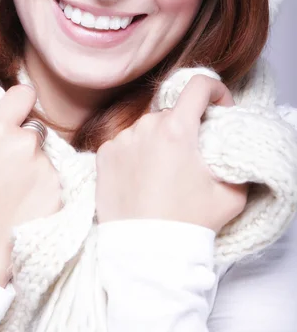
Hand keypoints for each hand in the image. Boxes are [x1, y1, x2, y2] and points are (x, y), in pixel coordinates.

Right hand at [0, 67, 61, 286]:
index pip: (24, 93)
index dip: (16, 103)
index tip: (7, 119)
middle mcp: (29, 146)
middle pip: (35, 124)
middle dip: (21, 136)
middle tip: (2, 164)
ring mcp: (48, 169)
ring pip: (45, 149)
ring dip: (33, 159)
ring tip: (12, 186)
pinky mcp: (61, 189)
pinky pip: (55, 172)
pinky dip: (43, 180)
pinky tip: (25, 198)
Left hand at [96, 75, 247, 232]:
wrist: (147, 252)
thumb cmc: (189, 223)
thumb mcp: (230, 194)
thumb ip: (234, 162)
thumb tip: (230, 148)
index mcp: (177, 129)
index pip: (198, 86)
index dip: (215, 91)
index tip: (218, 108)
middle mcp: (145, 127)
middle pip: (173, 114)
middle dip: (185, 129)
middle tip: (190, 158)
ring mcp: (121, 140)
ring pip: (147, 129)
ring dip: (158, 142)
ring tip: (162, 176)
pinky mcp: (104, 154)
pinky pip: (125, 143)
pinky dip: (136, 155)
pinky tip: (141, 180)